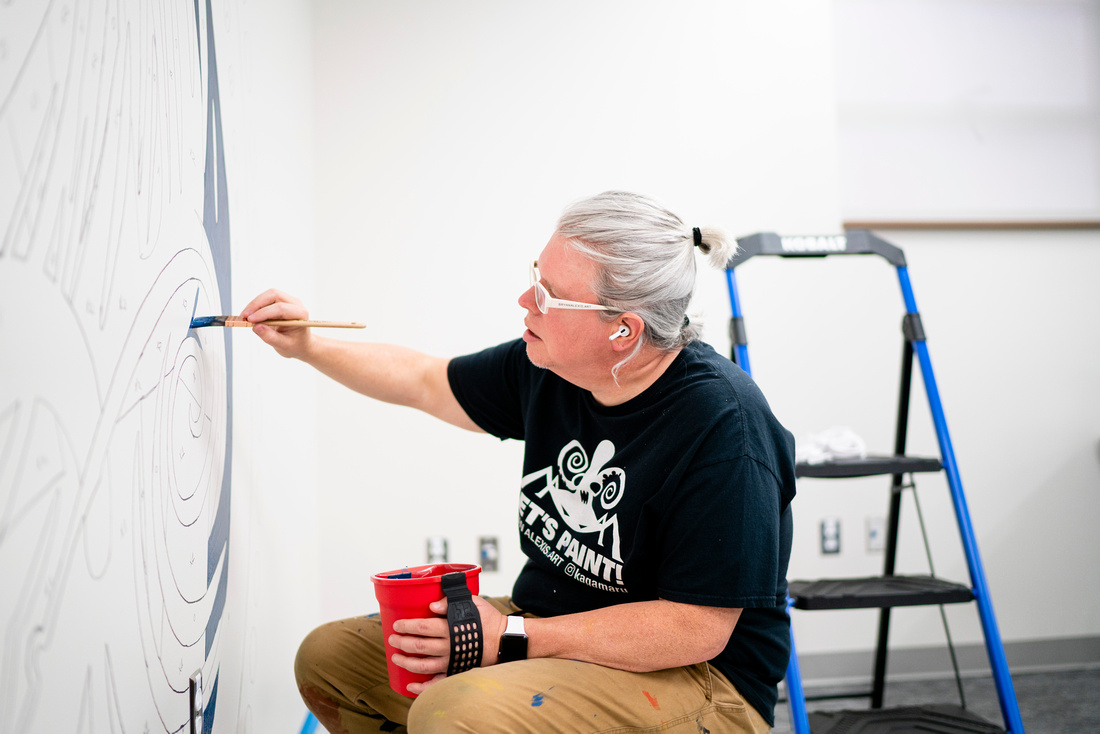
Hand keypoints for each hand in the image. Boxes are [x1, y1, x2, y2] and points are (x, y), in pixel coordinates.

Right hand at [239, 288, 312, 358]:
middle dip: (256, 304)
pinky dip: (256, 306)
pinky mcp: (281, 301)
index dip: (264, 313)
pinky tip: (249, 315)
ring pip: (268, 295)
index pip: (281, 308)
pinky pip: (266, 298)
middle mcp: (296, 304)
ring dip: (254, 304)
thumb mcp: (284, 346)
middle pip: (274, 295)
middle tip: (244, 316)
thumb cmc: (295, 345)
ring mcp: (288, 300)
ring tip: (244, 317)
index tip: (250, 320)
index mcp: (301, 314)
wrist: (300, 343)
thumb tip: (256, 327)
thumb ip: (270, 337)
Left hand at [390, 595, 507, 694]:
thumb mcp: (474, 603)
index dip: (407, 626)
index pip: (422, 627)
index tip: (397, 625)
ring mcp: (451, 661)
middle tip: (392, 639)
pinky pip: (437, 682)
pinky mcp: (456, 671)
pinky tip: (410, 685)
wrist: (504, 640)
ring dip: (406, 663)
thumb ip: (451, 602)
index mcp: (451, 628)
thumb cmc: (489, 620)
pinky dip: (422, 687)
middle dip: (402, 643)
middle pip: (419, 646)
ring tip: (396, 658)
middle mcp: (449, 646)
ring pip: (423, 665)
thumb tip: (432, 605)